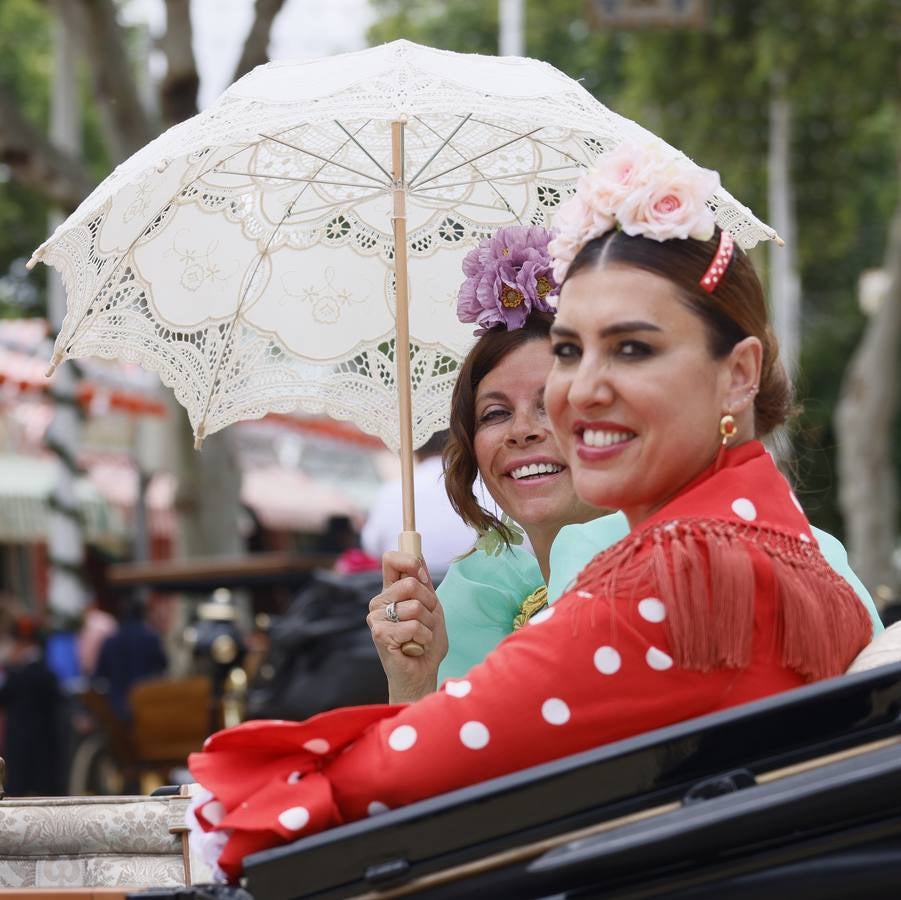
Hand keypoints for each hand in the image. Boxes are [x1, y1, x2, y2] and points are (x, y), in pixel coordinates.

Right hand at [367, 551, 447, 702]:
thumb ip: (424, 583)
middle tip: (427, 621)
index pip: (391, 560)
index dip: (410, 562)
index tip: (423, 577)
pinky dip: (424, 638)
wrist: (421, 674)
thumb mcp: (431, 607)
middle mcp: (380, 602)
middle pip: (411, 583)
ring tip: (421, 637)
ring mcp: (376, 617)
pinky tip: (416, 647)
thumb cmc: (426, 642)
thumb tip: (419, 555)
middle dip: (429, 604)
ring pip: (415, 607)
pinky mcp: (379, 633)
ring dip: (428, 625)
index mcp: (391, 592)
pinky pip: (413, 626)